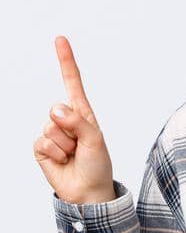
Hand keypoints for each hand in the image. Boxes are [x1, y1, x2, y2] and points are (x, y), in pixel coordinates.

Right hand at [34, 36, 116, 204]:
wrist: (87, 192)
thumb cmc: (97, 165)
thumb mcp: (96, 141)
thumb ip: (78, 122)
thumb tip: (55, 109)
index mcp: (83, 114)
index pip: (72, 83)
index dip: (65, 61)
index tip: (60, 39)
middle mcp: (65, 120)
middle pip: (58, 110)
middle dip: (72, 130)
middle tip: (81, 147)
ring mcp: (52, 133)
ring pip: (51, 128)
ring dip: (65, 145)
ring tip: (74, 155)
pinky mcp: (41, 148)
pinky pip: (42, 142)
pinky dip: (54, 154)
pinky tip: (62, 161)